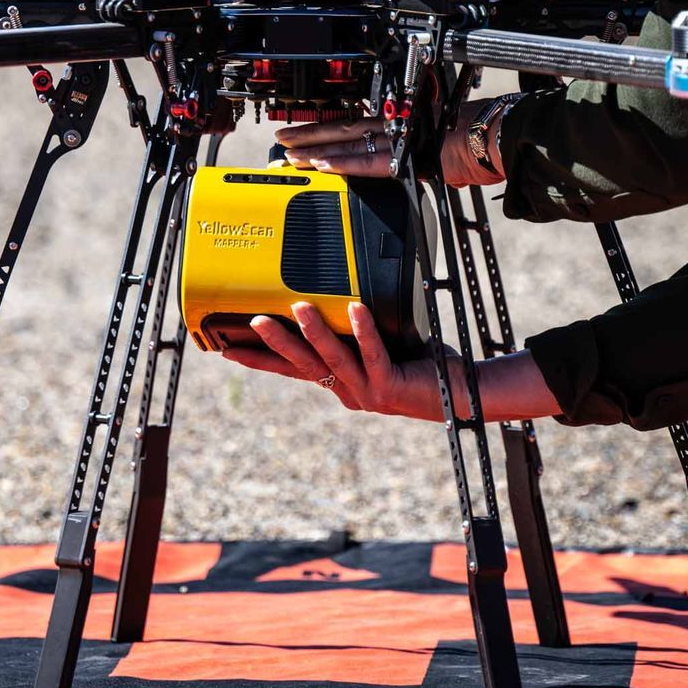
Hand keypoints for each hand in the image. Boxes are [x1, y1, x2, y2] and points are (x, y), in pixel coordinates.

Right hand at [219, 301, 465, 421]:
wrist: (460, 394)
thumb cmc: (423, 366)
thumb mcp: (381, 347)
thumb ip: (356, 332)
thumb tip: (337, 292)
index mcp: (341, 383)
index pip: (292, 371)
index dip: (260, 360)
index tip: (228, 348)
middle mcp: (349, 391)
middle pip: (304, 366)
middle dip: (275, 343)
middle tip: (251, 322)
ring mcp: (368, 392)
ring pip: (333, 359)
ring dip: (313, 333)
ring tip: (298, 307)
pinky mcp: (391, 387)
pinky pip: (374, 353)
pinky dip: (363, 330)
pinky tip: (355, 309)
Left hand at [275, 99, 506, 185]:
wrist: (497, 139)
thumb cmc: (477, 142)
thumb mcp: (438, 147)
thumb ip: (416, 156)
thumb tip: (411, 165)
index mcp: (402, 124)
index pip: (356, 127)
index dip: (328, 130)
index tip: (306, 135)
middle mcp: (395, 127)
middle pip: (343, 130)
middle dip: (310, 136)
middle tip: (283, 140)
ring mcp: (398, 139)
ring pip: (347, 143)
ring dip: (316, 150)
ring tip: (291, 155)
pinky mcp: (404, 156)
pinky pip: (367, 162)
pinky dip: (343, 164)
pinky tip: (320, 165)